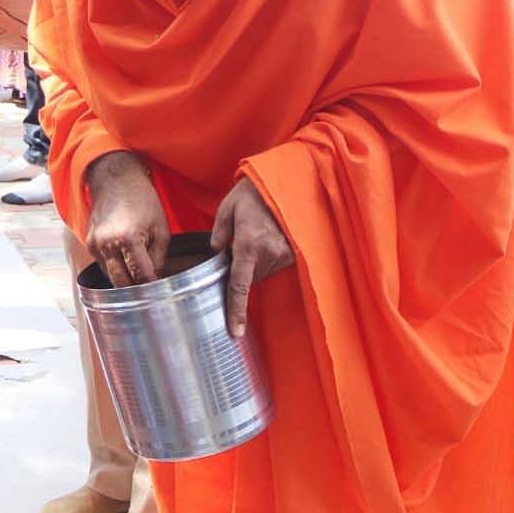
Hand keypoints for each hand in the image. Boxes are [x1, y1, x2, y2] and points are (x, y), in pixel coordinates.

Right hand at [84, 151, 169, 286]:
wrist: (116, 181)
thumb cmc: (142, 201)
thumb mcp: (161, 229)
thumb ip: (158, 259)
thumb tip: (156, 281)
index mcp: (128, 239)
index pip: (141, 276)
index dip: (153, 286)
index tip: (161, 291)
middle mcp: (107, 244)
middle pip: (122, 283)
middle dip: (137, 290)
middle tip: (150, 291)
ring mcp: (95, 245)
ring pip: (110, 277)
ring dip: (124, 281)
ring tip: (139, 277)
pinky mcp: (89, 244)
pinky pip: (103, 266)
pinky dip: (115, 270)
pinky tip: (126, 264)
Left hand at [209, 177, 294, 337]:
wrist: (287, 180)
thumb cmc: (252, 193)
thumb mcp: (226, 209)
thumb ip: (218, 234)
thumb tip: (217, 252)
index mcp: (248, 245)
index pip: (239, 286)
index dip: (236, 311)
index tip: (236, 332)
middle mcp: (270, 253)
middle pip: (250, 279)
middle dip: (241, 268)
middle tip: (239, 243)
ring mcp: (286, 254)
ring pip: (263, 272)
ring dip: (255, 262)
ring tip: (256, 234)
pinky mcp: (296, 252)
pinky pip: (276, 264)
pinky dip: (268, 256)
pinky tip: (267, 236)